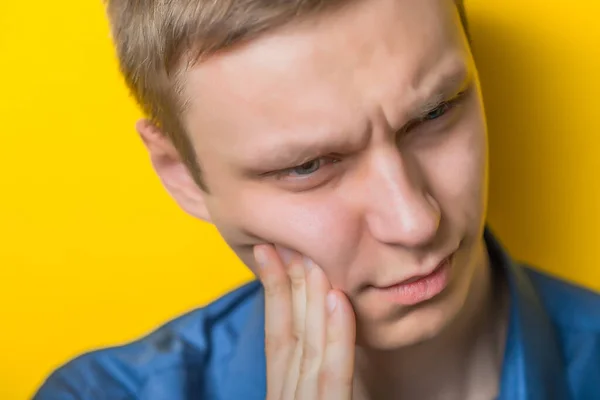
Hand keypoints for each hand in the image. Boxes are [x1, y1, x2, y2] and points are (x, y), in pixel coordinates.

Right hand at [254, 245, 355, 399]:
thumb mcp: (317, 396)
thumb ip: (319, 371)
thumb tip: (326, 319)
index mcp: (285, 392)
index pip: (278, 335)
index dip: (273, 290)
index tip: (269, 250)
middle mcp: (289, 396)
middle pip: (290, 332)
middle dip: (288, 283)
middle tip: (288, 239)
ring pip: (309, 345)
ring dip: (308, 298)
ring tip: (310, 255)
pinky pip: (334, 376)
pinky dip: (338, 337)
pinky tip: (338, 299)